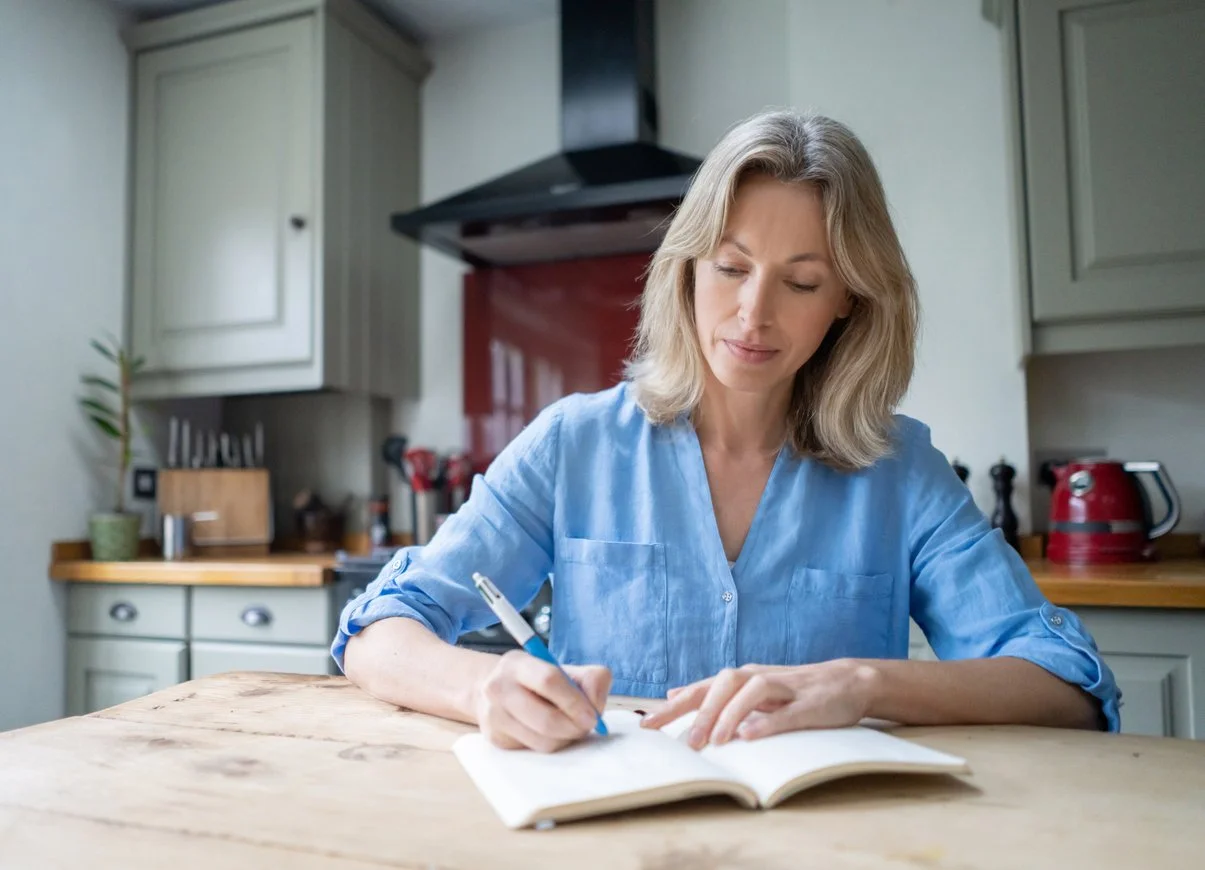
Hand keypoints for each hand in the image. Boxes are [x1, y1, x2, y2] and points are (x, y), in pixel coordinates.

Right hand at [474, 650, 610, 752]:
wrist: (498, 689)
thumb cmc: (539, 680)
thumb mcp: (564, 668)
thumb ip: (590, 679)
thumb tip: (596, 707)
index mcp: (517, 664)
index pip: (549, 681)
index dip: (575, 701)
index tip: (593, 715)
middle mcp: (499, 689)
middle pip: (546, 720)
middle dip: (574, 727)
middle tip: (587, 726)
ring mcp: (494, 716)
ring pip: (543, 741)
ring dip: (566, 739)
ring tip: (569, 726)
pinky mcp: (496, 739)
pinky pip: (535, 750)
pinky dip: (551, 744)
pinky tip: (549, 731)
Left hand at [639, 660, 878, 748]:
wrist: (847, 681)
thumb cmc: (793, 690)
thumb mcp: (750, 689)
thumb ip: (714, 692)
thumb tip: (673, 694)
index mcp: (741, 678)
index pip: (701, 689)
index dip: (674, 707)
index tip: (648, 726)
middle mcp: (758, 677)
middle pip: (722, 685)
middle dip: (701, 713)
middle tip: (687, 744)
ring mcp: (784, 688)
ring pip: (751, 692)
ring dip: (730, 715)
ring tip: (716, 742)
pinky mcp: (809, 704)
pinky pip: (785, 712)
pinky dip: (767, 723)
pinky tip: (751, 736)